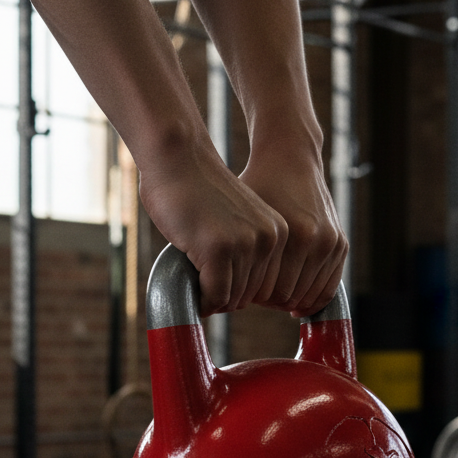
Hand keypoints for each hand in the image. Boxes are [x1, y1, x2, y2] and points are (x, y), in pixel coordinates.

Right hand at [137, 135, 288, 315]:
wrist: (177, 157)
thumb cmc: (198, 191)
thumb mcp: (239, 222)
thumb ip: (248, 250)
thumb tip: (242, 298)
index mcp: (279, 232)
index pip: (267, 287)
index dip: (239, 291)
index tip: (219, 281)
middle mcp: (269, 239)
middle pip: (250, 296)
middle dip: (224, 295)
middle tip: (202, 279)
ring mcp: (245, 244)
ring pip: (231, 298)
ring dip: (211, 297)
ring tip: (195, 276)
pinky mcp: (218, 249)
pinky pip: (214, 295)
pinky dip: (201, 299)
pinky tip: (191, 287)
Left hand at [239, 141, 347, 317]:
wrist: (288, 157)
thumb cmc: (255, 185)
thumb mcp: (238, 217)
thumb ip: (230, 256)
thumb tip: (214, 298)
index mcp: (288, 235)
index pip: (268, 293)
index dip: (249, 299)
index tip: (235, 296)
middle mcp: (313, 240)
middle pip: (288, 297)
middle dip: (267, 301)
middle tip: (251, 297)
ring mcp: (330, 242)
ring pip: (308, 296)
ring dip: (288, 301)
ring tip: (269, 295)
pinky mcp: (340, 244)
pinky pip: (328, 288)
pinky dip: (310, 298)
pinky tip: (292, 300)